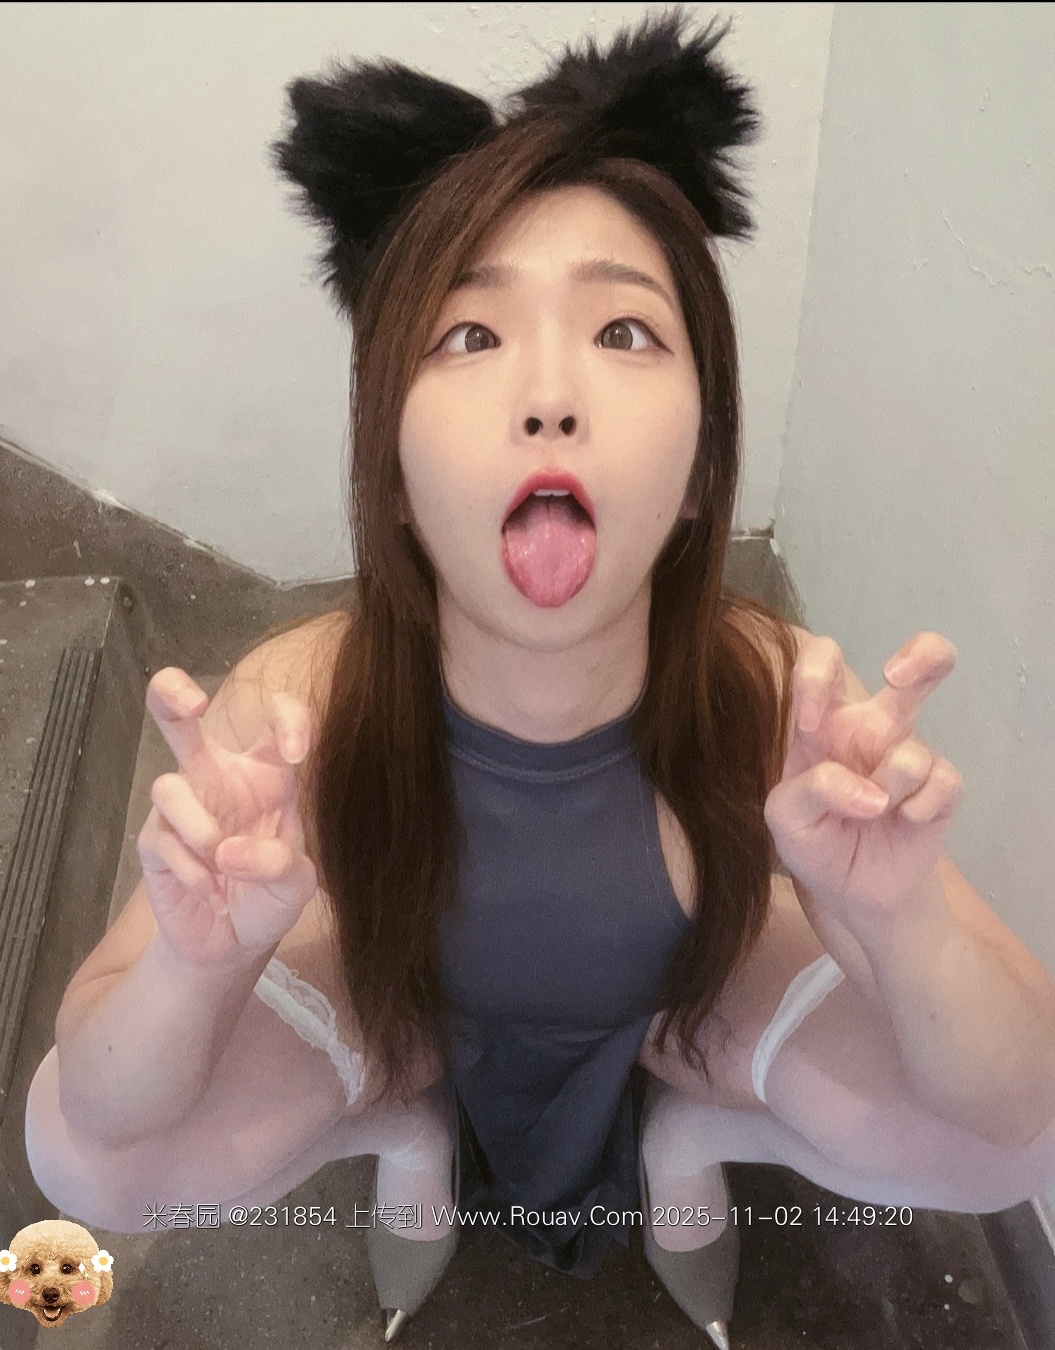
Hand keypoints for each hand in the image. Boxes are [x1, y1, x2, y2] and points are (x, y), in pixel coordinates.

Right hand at [136, 667, 317, 969]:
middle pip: (180, 718)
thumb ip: (278, 863)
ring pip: (169, 785)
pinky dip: (189, 867)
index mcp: (266, 773)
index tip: (298, 752)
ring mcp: (182, 806)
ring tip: (221, 861)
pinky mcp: (153, 841)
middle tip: (192, 703)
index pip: (277, 721)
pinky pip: (160, 838)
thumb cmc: (271, 897)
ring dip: (200, 827)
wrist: (234, 943)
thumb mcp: (296, 885)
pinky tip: (208, 890)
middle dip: (173, 692)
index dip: (288, 720)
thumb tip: (227, 850)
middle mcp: (219, 778)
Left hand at [763, 631, 963, 920]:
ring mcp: (910, 754)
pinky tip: (905, 822)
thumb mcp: (785, 816)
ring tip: (874, 812)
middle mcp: (873, 728)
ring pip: (913, 753)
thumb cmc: (811, 838)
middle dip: (923, 654)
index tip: (809, 723)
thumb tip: (871, 792)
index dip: (815, 675)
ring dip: (887, 791)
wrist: (851, 890)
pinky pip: (943, 782)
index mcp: (825, 720)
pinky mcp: (942, 787)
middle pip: (919, 662)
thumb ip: (810, 789)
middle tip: (897, 677)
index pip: (823, 662)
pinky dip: (920, 808)